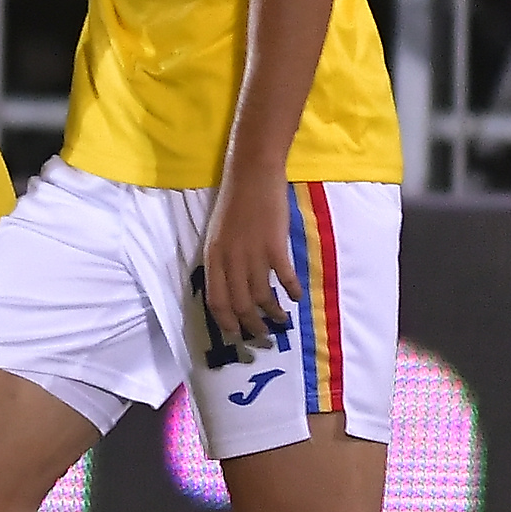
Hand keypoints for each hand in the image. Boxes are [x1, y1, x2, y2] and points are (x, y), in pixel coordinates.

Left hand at [200, 168, 300, 350]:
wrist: (252, 174)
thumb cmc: (235, 202)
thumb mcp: (219, 234)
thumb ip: (223, 260)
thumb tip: (232, 287)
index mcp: (213, 257)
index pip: (216, 300)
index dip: (226, 322)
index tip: (236, 334)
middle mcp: (230, 260)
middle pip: (240, 304)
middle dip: (251, 326)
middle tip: (262, 338)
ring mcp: (253, 253)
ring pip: (262, 296)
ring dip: (273, 314)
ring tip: (282, 322)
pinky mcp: (275, 245)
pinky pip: (285, 277)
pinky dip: (292, 291)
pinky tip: (297, 298)